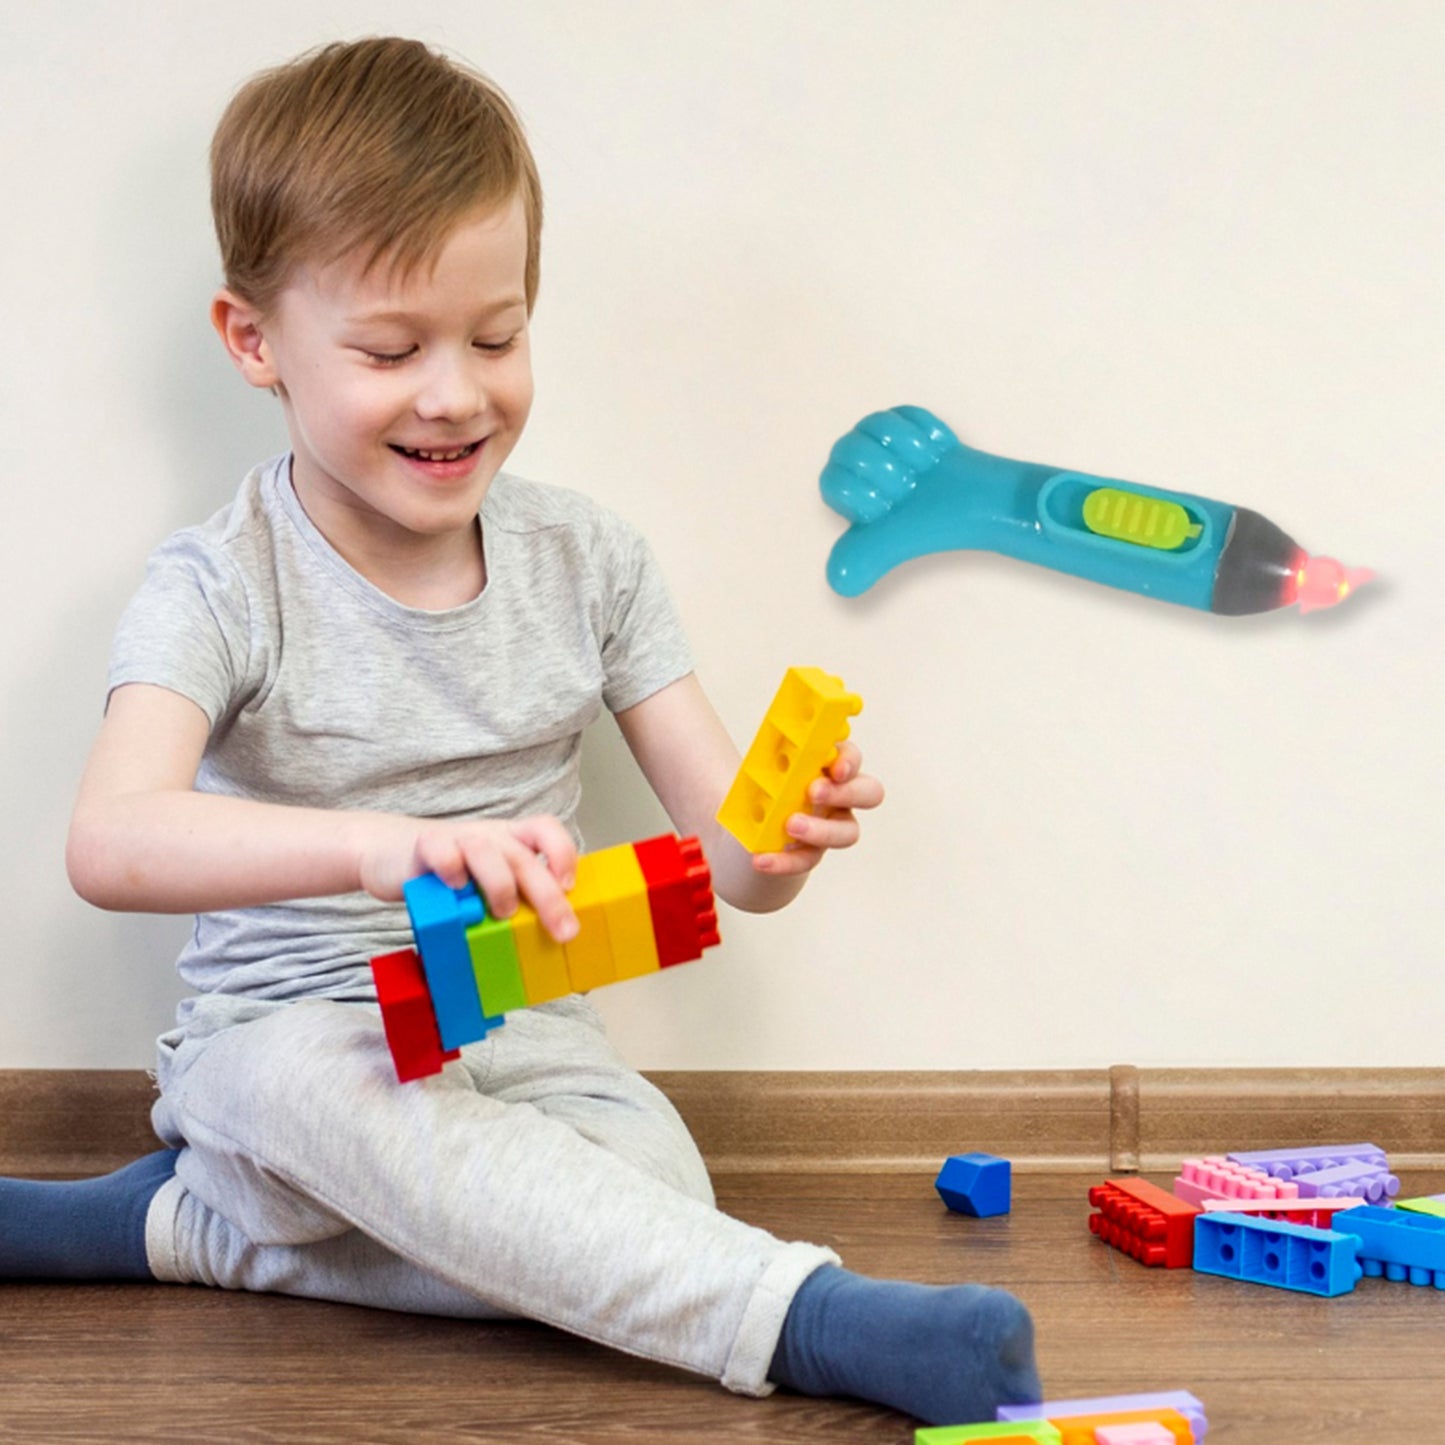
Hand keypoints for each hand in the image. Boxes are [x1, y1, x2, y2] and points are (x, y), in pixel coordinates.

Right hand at [358, 814, 579, 940]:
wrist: (388, 851)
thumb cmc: (448, 874)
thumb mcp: (485, 882)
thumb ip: (514, 899)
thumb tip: (549, 939)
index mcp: (510, 840)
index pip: (545, 829)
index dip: (563, 853)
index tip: (570, 886)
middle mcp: (488, 836)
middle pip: (523, 857)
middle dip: (547, 895)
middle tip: (562, 930)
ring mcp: (457, 839)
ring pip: (485, 850)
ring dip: (500, 885)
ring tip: (501, 914)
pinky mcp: (424, 847)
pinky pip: (441, 851)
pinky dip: (451, 870)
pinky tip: (455, 889)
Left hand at [750, 741, 883, 877]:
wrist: (740, 824)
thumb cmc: (756, 783)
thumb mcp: (757, 763)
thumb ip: (766, 753)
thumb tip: (757, 727)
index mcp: (827, 763)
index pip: (851, 755)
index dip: (849, 760)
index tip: (836, 769)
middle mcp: (839, 793)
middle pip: (868, 792)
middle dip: (845, 792)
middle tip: (814, 792)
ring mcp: (831, 824)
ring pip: (848, 832)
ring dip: (822, 830)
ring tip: (791, 826)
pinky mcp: (812, 851)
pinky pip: (809, 859)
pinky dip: (786, 861)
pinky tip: (762, 859)